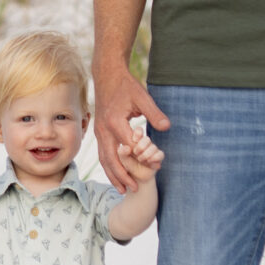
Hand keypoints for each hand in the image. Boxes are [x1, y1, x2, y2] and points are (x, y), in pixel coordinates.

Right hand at [94, 66, 167, 188]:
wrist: (107, 75)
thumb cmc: (126, 85)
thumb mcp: (142, 96)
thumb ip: (154, 113)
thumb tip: (166, 127)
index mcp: (115, 122)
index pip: (130, 147)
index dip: (142, 158)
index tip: (155, 166)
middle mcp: (104, 130)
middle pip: (112, 159)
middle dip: (123, 176)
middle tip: (135, 189)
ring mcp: (99, 132)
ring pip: (104, 159)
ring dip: (113, 175)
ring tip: (122, 190)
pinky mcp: (99, 132)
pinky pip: (102, 153)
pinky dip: (108, 166)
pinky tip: (115, 175)